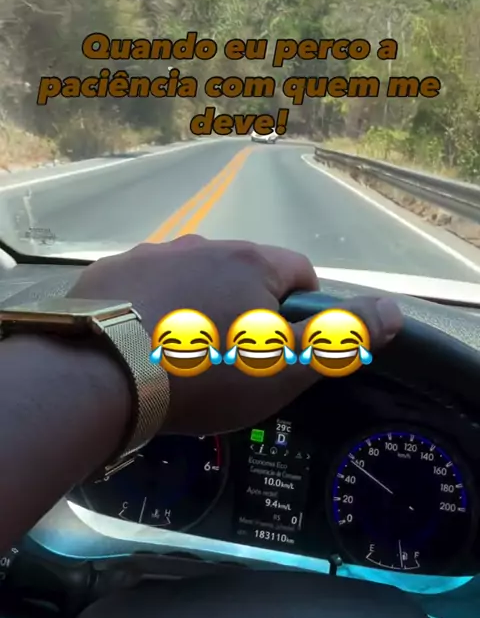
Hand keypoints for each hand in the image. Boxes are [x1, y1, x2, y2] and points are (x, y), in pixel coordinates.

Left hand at [68, 235, 402, 434]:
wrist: (101, 372)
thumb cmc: (204, 373)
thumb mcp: (285, 367)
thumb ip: (341, 337)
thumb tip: (393, 309)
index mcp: (252, 262)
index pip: (299, 273)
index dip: (301, 310)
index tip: (286, 347)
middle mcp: (204, 245)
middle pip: (243, 272)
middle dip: (246, 309)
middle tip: (232, 359)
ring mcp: (151, 254)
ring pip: (192, 277)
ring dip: (197, 305)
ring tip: (182, 355)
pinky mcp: (109, 271)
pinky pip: (146, 285)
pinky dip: (153, 307)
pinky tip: (141, 342)